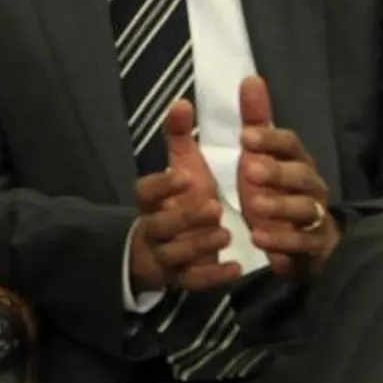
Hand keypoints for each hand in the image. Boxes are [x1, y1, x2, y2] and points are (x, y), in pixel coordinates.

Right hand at [129, 98, 243, 294]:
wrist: (163, 247)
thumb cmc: (179, 198)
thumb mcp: (181, 166)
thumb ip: (180, 135)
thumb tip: (182, 101)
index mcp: (151, 200)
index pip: (146, 192)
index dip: (163, 185)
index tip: (185, 176)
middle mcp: (154, 227)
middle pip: (160, 226)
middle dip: (185, 217)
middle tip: (214, 206)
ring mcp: (167, 255)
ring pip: (176, 255)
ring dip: (199, 244)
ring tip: (225, 232)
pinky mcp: (183, 278)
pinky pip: (194, 281)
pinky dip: (213, 275)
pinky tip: (236, 267)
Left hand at [236, 76, 340, 278]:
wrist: (295, 244)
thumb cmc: (273, 190)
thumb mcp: (259, 155)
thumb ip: (255, 120)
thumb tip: (251, 79)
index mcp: (296, 161)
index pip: (289, 144)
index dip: (269, 139)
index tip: (244, 136)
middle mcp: (311, 185)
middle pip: (301, 174)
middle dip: (277, 171)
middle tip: (249, 170)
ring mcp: (315, 216)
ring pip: (305, 209)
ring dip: (280, 206)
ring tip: (254, 207)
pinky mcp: (314, 245)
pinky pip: (302, 243)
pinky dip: (282, 241)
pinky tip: (259, 239)